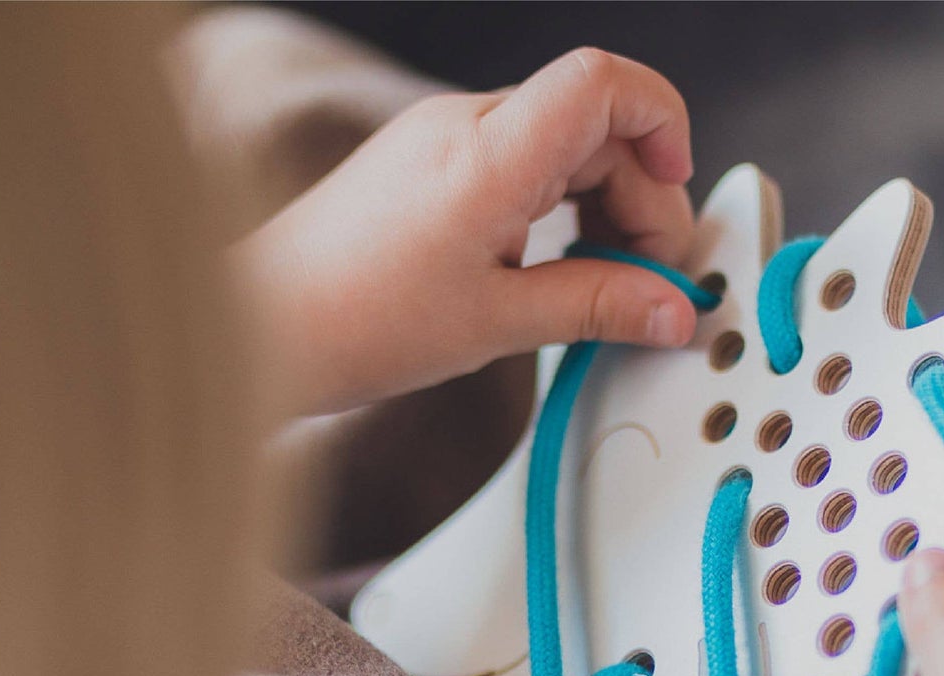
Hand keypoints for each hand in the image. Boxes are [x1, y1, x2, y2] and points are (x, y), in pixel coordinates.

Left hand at [238, 49, 699, 414]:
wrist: (269, 325)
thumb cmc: (358, 319)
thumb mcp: (500, 323)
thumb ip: (598, 306)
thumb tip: (670, 307)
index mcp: (488, 153)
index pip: (603, 83)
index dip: (662, 123)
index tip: (675, 191)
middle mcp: (467, 125)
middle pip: (596, 123)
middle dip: (640, 196)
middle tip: (646, 279)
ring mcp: (447, 138)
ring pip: (564, 145)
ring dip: (603, 207)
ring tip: (603, 283)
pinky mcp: (434, 163)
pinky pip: (525, 164)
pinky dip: (561, 210)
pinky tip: (559, 270)